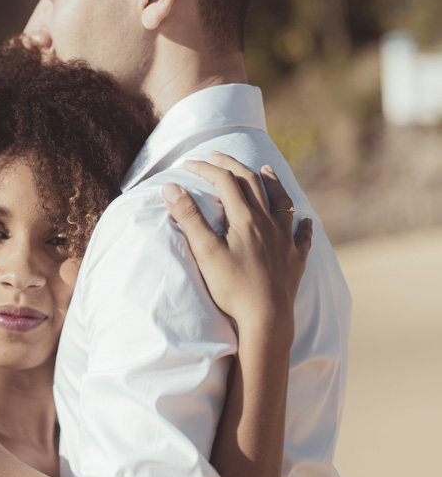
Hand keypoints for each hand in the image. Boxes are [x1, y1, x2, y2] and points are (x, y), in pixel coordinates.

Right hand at [162, 153, 312, 331]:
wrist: (266, 320)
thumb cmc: (233, 288)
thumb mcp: (205, 252)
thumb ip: (189, 218)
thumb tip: (171, 187)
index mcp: (245, 219)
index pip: (224, 182)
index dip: (206, 169)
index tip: (189, 164)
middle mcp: (268, 224)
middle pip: (252, 184)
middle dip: (233, 166)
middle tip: (217, 156)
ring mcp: (285, 241)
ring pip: (281, 203)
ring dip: (272, 183)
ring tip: (266, 170)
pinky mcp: (295, 261)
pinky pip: (303, 238)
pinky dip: (302, 226)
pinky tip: (305, 221)